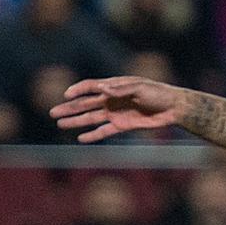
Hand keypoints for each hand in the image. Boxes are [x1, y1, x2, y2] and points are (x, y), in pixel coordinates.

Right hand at [49, 76, 185, 142]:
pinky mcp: (122, 126)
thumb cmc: (158, 93)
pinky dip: (93, 135)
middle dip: (69, 108)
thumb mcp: (140, 87)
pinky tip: (80, 138)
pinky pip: (104, 131)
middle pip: (85, 104)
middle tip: (52, 113)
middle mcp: (111, 99)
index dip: (77, 90)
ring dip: (75, 121)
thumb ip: (120, 89)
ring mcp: (115, 113)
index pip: (90, 87)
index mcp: (114, 86)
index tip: (66, 95)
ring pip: (90, 118)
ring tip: (60, 124)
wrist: (173, 108)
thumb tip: (102, 88)